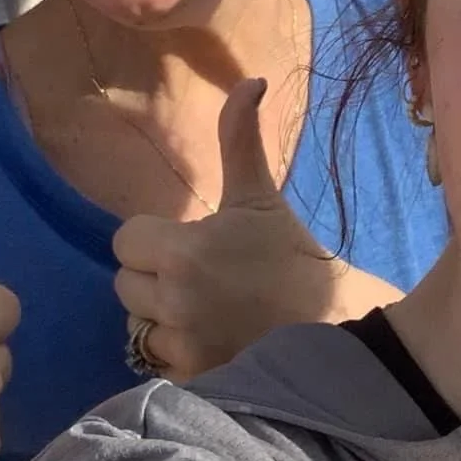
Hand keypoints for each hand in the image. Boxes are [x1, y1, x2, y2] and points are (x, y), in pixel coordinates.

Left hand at [112, 79, 396, 380]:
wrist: (335, 325)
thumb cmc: (293, 256)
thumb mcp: (260, 196)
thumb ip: (240, 138)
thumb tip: (250, 80)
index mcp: (183, 252)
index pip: (126, 239)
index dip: (153, 238)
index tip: (189, 240)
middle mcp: (172, 302)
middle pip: (124, 284)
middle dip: (153, 277)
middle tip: (197, 274)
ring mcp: (181, 347)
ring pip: (138, 325)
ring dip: (161, 317)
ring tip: (203, 309)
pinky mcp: (191, 380)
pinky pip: (158, 361)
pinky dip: (177, 353)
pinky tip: (211, 340)